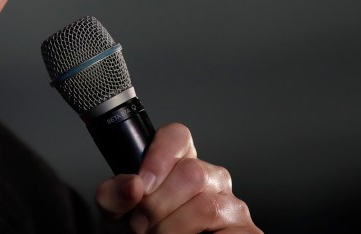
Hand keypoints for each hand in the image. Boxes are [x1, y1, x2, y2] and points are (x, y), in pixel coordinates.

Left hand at [94, 123, 261, 232]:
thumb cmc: (143, 231)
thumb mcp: (118, 213)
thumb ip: (113, 195)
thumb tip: (133, 186)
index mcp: (181, 165)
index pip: (177, 136)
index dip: (159, 155)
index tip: (141, 185)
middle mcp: (212, 179)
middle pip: (191, 172)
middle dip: (159, 203)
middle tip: (141, 225)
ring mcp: (233, 205)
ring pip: (205, 206)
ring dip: (172, 229)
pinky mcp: (248, 232)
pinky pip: (222, 231)